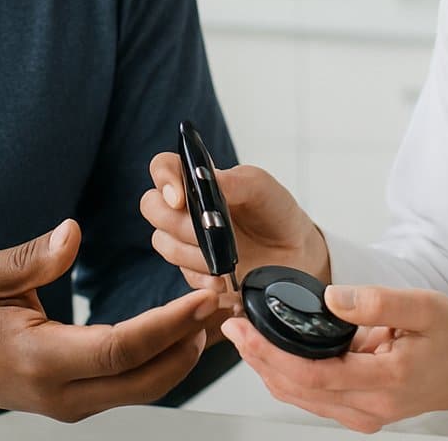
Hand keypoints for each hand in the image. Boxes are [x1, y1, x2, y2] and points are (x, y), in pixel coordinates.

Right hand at [0, 219, 218, 423]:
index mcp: (40, 360)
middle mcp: (60, 392)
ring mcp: (69, 402)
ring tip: (212, 309)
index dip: (167, 325)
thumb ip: (33, 257)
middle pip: (146, 379)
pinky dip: (162, 359)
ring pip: (144, 388)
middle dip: (191, 342)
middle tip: (223, 299)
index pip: (120, 349)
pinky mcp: (75, 399)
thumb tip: (73, 233)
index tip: (202, 298)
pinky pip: (130, 385)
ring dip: (182, 353)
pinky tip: (182, 328)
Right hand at [140, 153, 329, 292]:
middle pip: (152, 206)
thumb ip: (232, 180)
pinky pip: (181, 273)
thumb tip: (204, 177)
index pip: (163, 167)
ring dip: (192, 253)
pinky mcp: (194, 270)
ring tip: (224, 260)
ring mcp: (187, 240)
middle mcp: (186, 207)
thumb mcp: (261, 187)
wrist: (296, 253)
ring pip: (163, 242)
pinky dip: (201, 277)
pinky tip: (222, 280)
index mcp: (199, 180)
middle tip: (207, 232)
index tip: (180, 198)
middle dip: (177, 222)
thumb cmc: (275, 211)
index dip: (164, 179)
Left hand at [220, 285, 447, 431]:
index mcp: (385, 381)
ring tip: (244, 335)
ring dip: (267, 368)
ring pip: (300, 397)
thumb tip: (332, 298)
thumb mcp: (425, 307)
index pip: (313, 374)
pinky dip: (287, 375)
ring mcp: (363, 414)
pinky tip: (271, 352)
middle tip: (233, 325)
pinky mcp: (359, 411)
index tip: (245, 329)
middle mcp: (369, 407)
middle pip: (297, 390)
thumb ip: (377, 301)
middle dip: (258, 359)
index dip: (271, 353)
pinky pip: (313, 397)